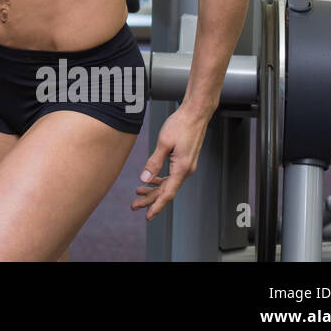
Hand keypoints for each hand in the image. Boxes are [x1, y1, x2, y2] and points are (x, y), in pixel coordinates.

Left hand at [132, 105, 210, 219]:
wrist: (195, 114)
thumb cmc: (181, 125)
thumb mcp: (163, 143)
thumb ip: (154, 162)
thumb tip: (145, 179)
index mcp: (182, 168)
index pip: (167, 193)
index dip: (156, 205)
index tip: (147, 215)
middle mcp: (186, 170)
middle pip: (166, 190)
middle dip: (150, 199)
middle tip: (134, 205)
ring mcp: (186, 165)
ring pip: (168, 183)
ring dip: (153, 189)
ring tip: (138, 192)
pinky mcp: (184, 160)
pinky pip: (171, 175)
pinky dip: (160, 179)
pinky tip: (150, 179)